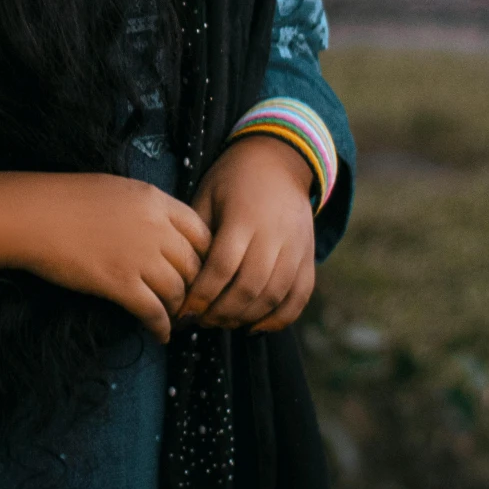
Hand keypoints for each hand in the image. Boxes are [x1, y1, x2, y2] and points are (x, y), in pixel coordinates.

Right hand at [9, 173, 211, 344]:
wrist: (34, 214)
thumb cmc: (67, 198)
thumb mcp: (118, 189)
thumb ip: (147, 208)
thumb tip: (164, 228)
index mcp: (155, 200)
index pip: (201, 232)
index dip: (206, 255)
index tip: (200, 270)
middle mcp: (155, 228)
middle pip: (195, 264)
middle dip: (196, 287)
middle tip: (191, 301)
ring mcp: (139, 256)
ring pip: (178, 291)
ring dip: (178, 309)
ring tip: (174, 318)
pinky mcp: (120, 284)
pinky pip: (153, 311)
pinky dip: (161, 327)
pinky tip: (160, 335)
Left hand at [176, 136, 314, 332]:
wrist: (280, 161)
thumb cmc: (232, 179)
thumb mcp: (207, 195)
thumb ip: (196, 233)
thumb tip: (178, 275)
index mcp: (243, 218)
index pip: (221, 267)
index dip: (201, 294)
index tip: (183, 311)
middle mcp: (274, 235)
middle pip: (249, 287)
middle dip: (220, 312)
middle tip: (200, 321)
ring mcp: (296, 247)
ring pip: (274, 296)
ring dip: (245, 318)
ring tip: (221, 322)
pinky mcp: (309, 257)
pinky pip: (299, 297)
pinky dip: (279, 319)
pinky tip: (254, 327)